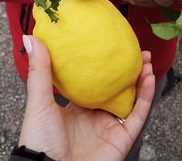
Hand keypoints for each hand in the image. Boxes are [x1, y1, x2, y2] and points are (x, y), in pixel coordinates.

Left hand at [19, 35, 154, 160]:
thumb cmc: (40, 142)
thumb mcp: (39, 102)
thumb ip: (40, 71)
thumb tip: (32, 38)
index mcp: (79, 108)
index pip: (96, 83)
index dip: (106, 67)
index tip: (112, 47)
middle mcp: (97, 115)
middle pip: (119, 89)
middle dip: (129, 69)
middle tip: (136, 50)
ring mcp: (111, 126)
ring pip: (133, 99)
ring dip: (142, 79)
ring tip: (146, 59)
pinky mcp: (123, 137)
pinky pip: (139, 114)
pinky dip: (147, 96)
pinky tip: (149, 78)